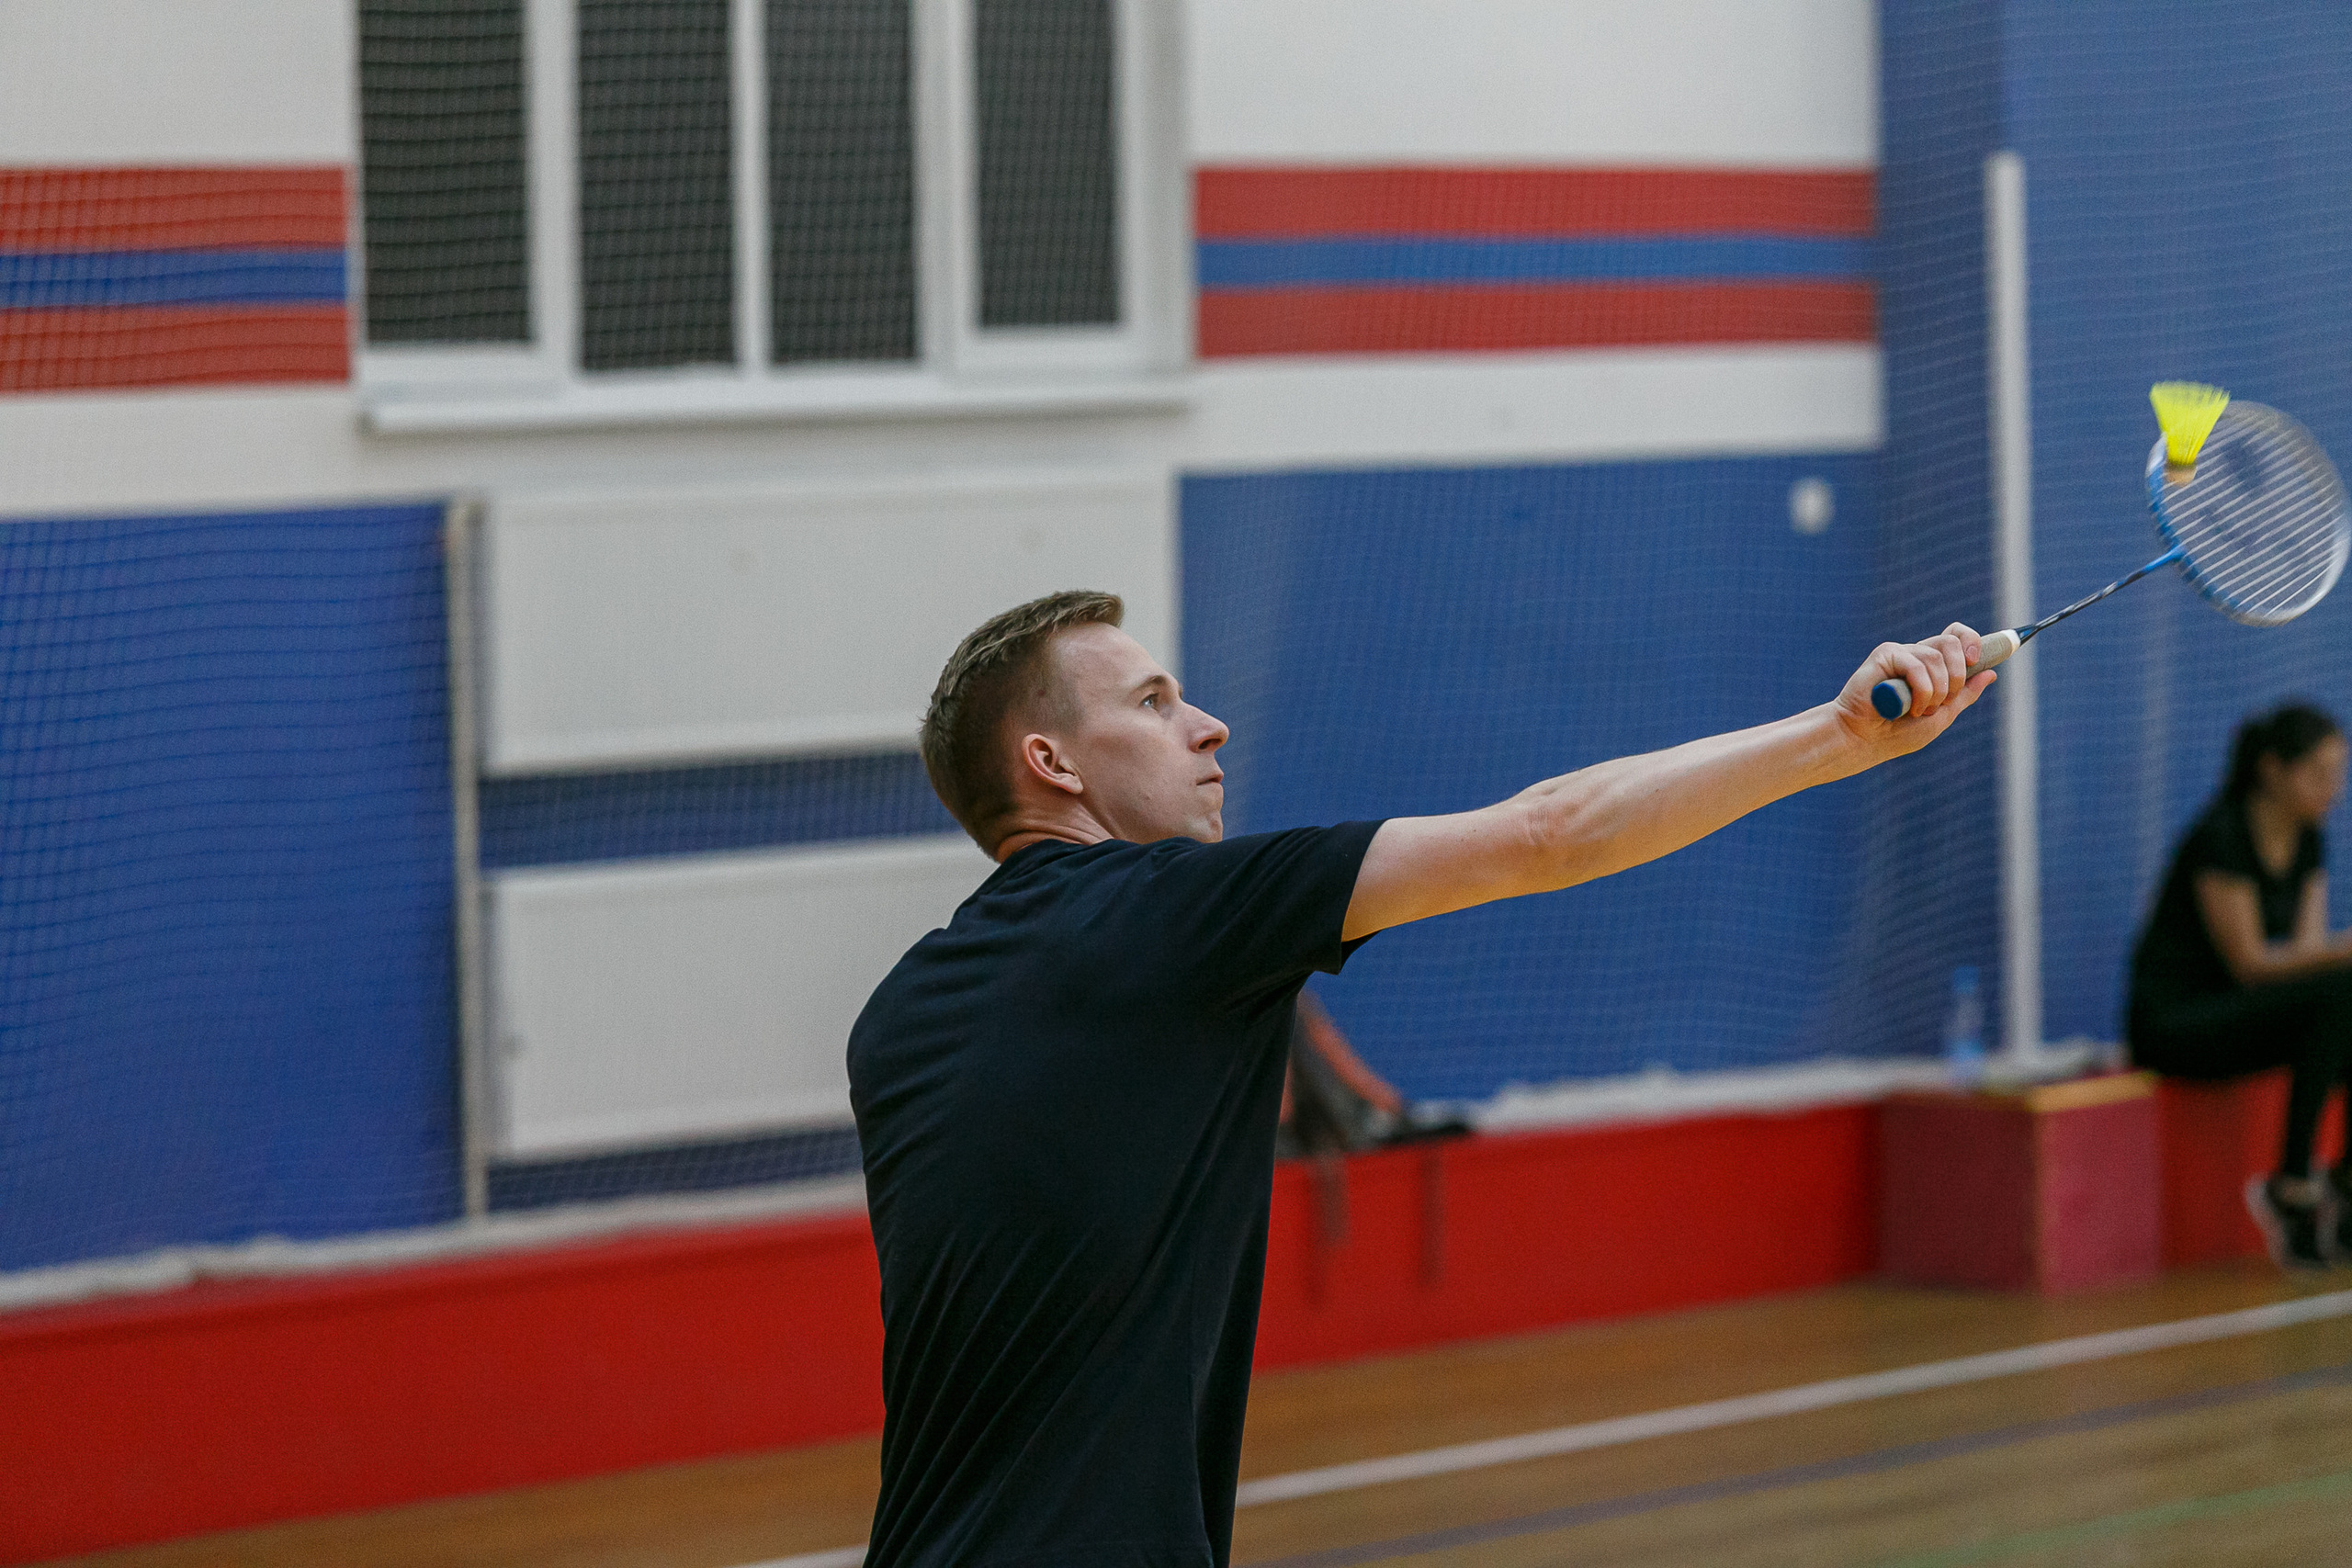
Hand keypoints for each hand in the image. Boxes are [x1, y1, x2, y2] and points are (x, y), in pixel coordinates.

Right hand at [1833, 623, 1995, 754]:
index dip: (1972, 642)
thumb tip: (1990, 673)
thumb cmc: (1898, 733)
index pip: (1957, 637)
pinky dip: (1920, 691)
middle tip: (1944, 700)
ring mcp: (1900, 653)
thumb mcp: (1943, 715)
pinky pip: (1916, 665)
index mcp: (1932, 665)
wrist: (1865, 741)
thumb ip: (1964, 694)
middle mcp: (1917, 654)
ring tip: (1919, 711)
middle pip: (1952, 640)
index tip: (1976, 662)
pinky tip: (1907, 707)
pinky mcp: (1885, 655)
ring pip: (1936, 657)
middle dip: (1957, 674)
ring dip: (1936, 691)